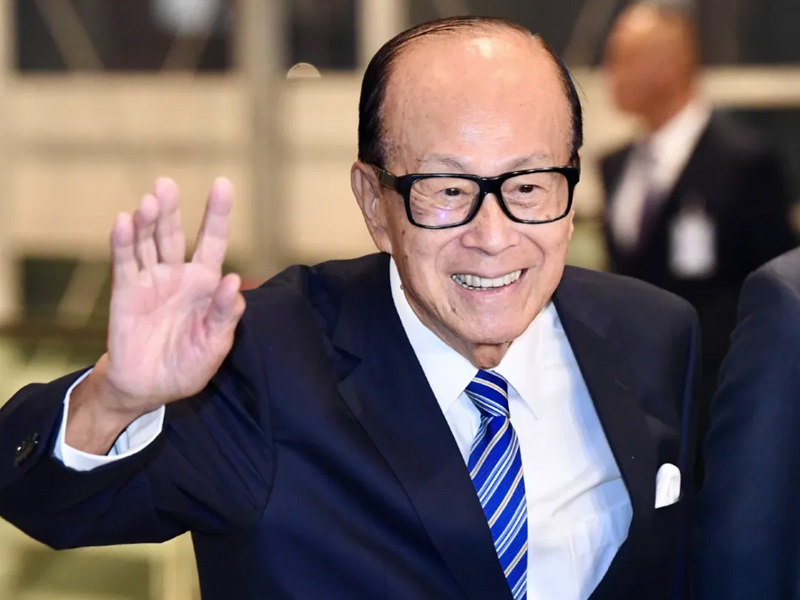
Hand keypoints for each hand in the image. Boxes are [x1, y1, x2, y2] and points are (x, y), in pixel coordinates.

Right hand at [88, 177, 244, 418]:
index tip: (223, 184)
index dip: (217, 214)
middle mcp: (177, 275)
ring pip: (147, 243)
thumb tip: (234, 280)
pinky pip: (124, 263)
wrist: (148, 388)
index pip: (213, 241)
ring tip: (150, 201)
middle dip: (171, 209)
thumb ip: (225, 315)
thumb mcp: (214, 345)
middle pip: (174, 234)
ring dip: (147, 221)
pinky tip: (123, 222)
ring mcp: (150, 281)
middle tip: (166, 184)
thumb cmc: (187, 366)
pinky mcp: (125, 292)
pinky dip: (123, 242)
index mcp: (205, 284)